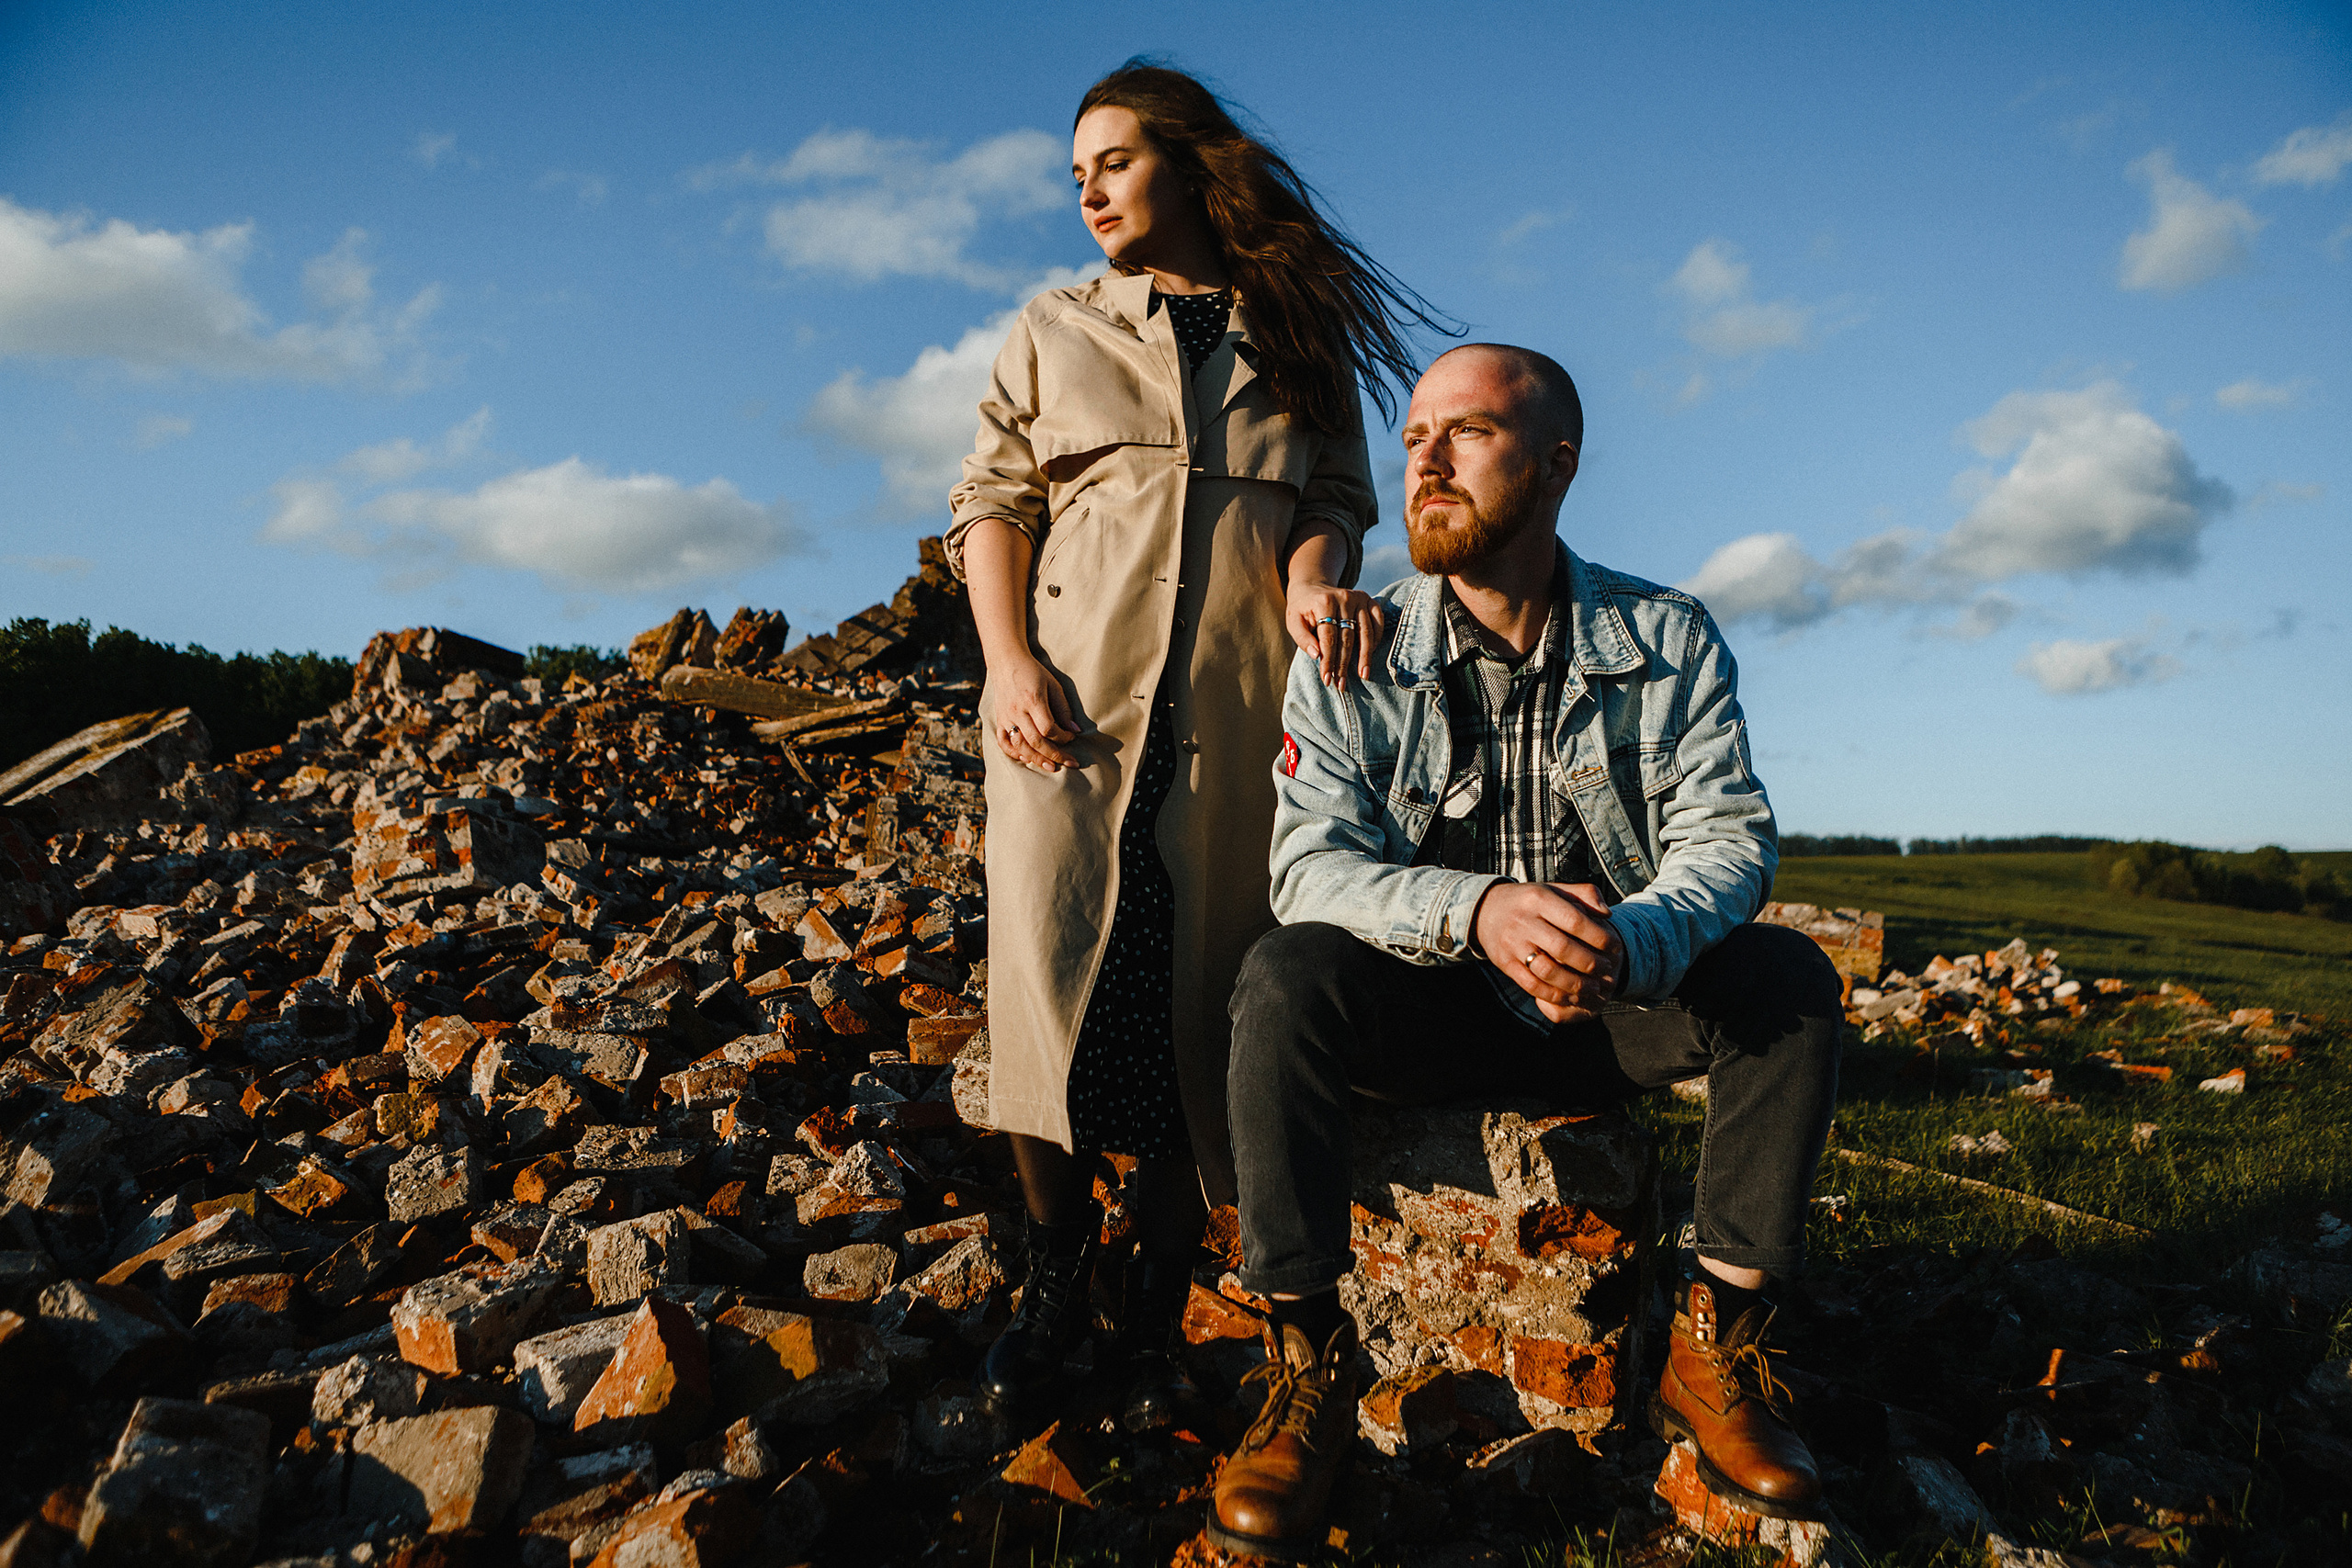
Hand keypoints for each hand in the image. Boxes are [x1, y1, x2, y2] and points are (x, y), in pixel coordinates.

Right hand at [989, 654, 1080, 772]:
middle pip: (1036, 741)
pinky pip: (1003, 742)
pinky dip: (1014, 753)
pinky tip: (1026, 758)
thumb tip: (1075, 730)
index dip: (1063, 737)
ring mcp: (1006, 717)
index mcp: (1033, 700)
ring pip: (1020, 746)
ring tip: (1051, 767)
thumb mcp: (1053, 685)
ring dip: (1036, 759)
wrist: (1006, 661)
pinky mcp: (999, 719)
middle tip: (1070, 762)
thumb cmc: (1033, 672)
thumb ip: (1063, 708)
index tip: (1071, 737)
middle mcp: (1017, 711)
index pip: (1049, 729)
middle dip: (1054, 755)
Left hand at [1285, 578, 1385, 690]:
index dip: (1328, 660)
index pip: (1329, 637)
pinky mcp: (1369, 599)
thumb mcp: (1294, 621)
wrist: (1312, 587)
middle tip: (1341, 683)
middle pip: (1347, 637)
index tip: (1327, 679)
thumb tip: (1317, 656)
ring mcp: (1359, 597)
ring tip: (1363, 675)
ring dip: (1364, 656)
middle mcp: (1344, 597)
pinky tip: (1371, 654)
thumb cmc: (1302, 609)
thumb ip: (1302, 638)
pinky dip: (1376, 639)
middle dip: (1344, 663)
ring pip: (1365, 632)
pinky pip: (1378, 621)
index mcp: (1324, 602)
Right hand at [1472, 881, 1624, 1024]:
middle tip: (1607, 969)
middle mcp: (1523, 921)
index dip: (1599, 937)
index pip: (1575, 921)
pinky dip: (1555, 994)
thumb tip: (1607, 914)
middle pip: (1563, 948)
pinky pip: (1532, 985)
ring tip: (1594, 987)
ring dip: (1575, 983)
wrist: (1485, 910)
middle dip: (1591, 963)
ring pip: (1548, 971)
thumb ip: (1584, 894)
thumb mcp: (1554, 888)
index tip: (1615, 946)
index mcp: (1538, 899)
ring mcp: (1512, 945)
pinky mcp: (1505, 964)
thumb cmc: (1529, 901)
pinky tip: (1572, 996)